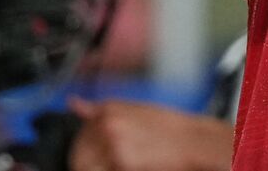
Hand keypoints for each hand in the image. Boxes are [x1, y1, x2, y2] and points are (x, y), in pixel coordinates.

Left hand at [67, 97, 233, 170]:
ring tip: (119, 163)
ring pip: (86, 165)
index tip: (92, 154)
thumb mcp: (135, 109)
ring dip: (98, 167)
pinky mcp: (122, 162)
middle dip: (87, 162)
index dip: (85, 148)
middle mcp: (109, 124)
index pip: (80, 134)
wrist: (193, 142)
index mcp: (110, 109)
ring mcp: (114, 144)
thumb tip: (74, 104)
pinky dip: (111, 169)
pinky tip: (129, 165)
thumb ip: (99, 110)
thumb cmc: (170, 128)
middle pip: (79, 153)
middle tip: (108, 162)